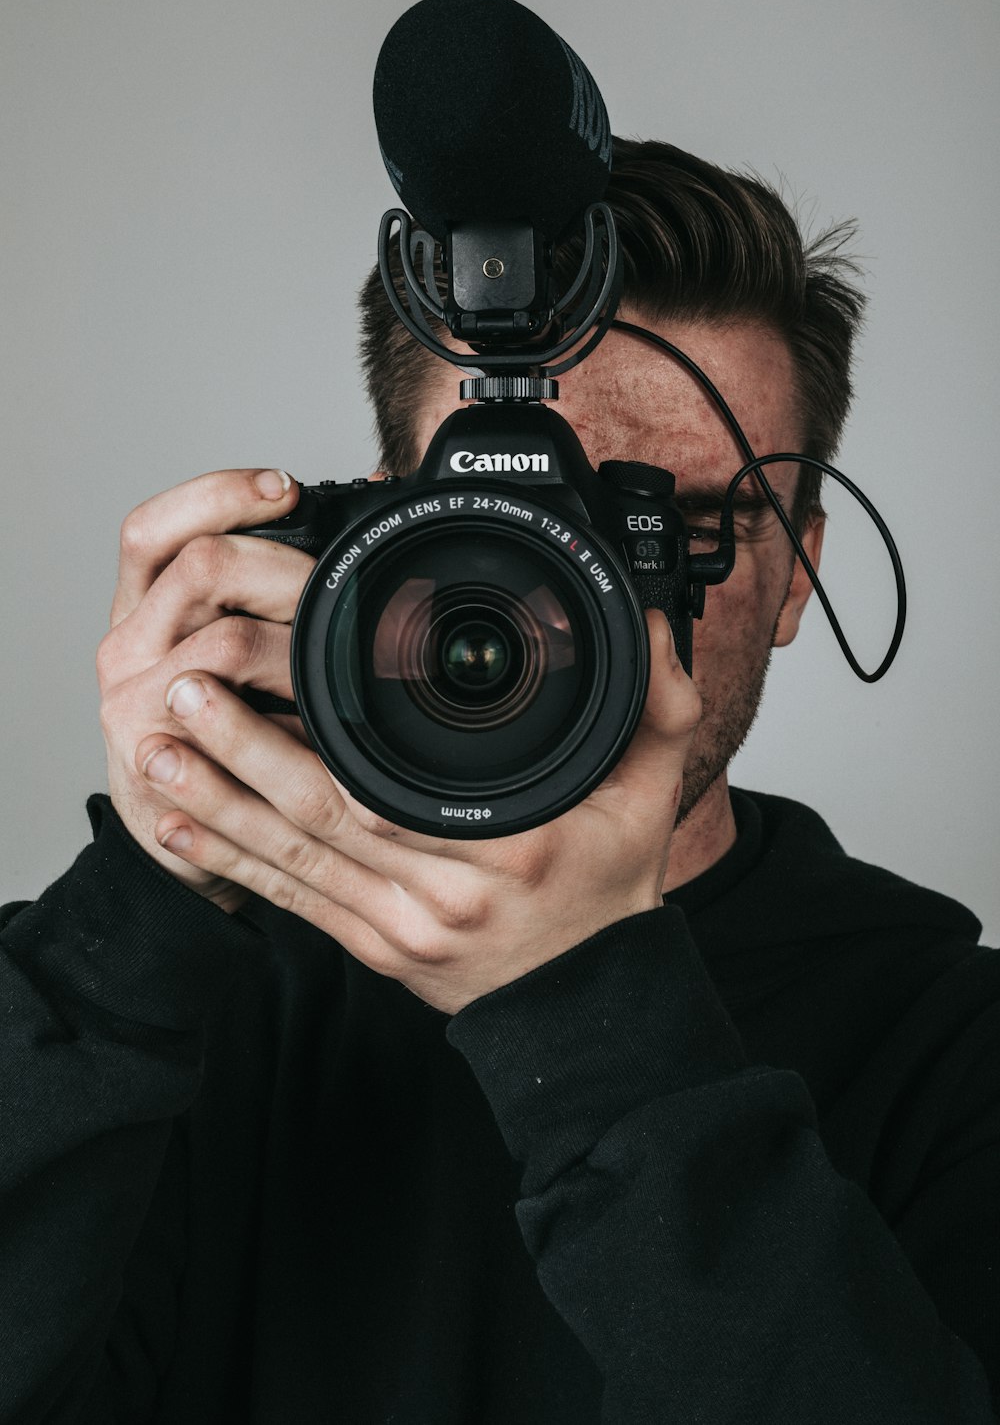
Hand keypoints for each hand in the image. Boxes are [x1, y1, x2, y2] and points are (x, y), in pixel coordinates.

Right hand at [97, 468, 313, 907]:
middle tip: (334, 588)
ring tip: (337, 652)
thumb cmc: (229, 728)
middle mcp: (128, 646)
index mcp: (145, 605)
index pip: (156, 528)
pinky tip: (314, 707)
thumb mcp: (244, 644)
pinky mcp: (154, 759)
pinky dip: (282, 711)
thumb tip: (372, 499)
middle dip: (283, 566)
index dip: (218, 495)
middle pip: (198, 568)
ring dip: (295, 641)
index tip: (288, 489)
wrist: (185, 832)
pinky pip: (227, 722)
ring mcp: (133, 704)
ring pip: (221, 641)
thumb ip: (278, 584)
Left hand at [134, 610, 700, 1012]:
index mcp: (502, 848)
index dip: (318, 738)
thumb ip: (657, 707)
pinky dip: (229, 864)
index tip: (271, 670)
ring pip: (290, 859)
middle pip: (320, 815)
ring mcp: (396, 928)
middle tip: (183, 688)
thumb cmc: (610, 891)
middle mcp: (437, 893)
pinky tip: (178, 825)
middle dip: (241, 751)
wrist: (584, 1005)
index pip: (393, 788)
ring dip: (216, 801)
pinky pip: (290, 904)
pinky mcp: (370, 949)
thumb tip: (650, 625)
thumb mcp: (648, 798)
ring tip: (156, 745)